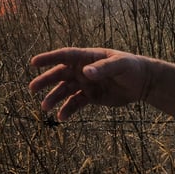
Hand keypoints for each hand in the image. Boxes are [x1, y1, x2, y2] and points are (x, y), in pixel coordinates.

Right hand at [28, 47, 152, 119]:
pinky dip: (68, 110)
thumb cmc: (131, 67)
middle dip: (45, 80)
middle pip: (60, 74)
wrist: (142, 83)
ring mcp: (86, 84)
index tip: (34, 63)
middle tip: (32, 88)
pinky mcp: (91, 97)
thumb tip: (85, 73)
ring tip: (44, 107)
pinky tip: (61, 117)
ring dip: (54, 98)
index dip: (49, 58)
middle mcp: (83, 70)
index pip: (65, 55)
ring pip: (65, 90)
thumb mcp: (119, 65)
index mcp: (87, 57)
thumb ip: (103, 68)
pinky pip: (75, 103)